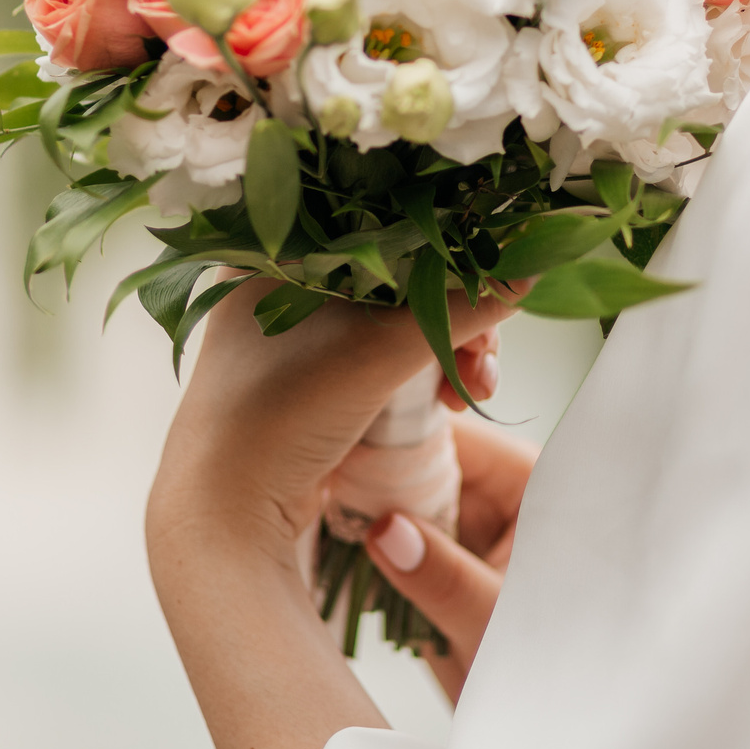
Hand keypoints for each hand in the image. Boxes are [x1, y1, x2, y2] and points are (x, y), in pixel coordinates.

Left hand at [145, 279, 520, 748]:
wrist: (221, 522)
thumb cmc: (281, 414)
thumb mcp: (380, 350)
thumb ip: (460, 306)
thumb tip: (529, 271)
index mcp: (272, 252)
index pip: (382, 226)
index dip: (445, 253)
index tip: (487, 288)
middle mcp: (275, 287)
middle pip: (396, 278)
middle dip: (454, 314)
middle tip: (484, 358)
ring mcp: (289, 342)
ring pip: (393, 323)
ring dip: (446, 351)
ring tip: (472, 391)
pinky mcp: (304, 388)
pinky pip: (379, 361)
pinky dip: (419, 377)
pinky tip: (450, 404)